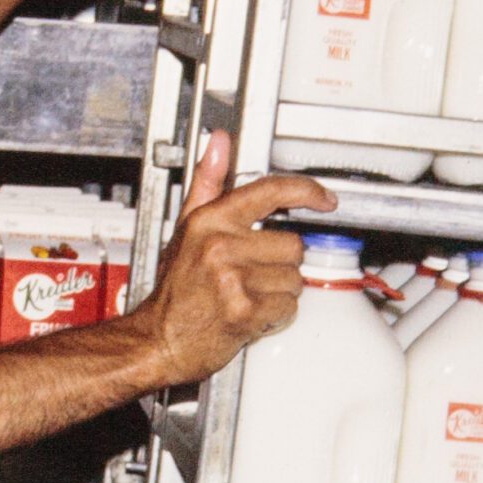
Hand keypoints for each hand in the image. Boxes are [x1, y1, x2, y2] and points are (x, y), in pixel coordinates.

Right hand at [134, 131, 336, 385]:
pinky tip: (250, 314)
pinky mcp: (244, 309)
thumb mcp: (186, 229)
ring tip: (248, 296)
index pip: (270, 191)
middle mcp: (221, 245)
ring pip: (294, 279)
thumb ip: (207, 183)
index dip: (306, 192)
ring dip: (279, 292)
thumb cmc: (175, 290)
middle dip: (280, 264)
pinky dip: (276, 315)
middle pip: (292, 245)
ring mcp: (233, 278)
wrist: (158, 340)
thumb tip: (219, 142)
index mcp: (210, 220)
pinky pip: (288, 306)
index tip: (324, 199)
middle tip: (252, 276)